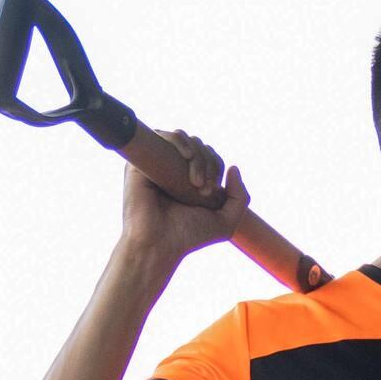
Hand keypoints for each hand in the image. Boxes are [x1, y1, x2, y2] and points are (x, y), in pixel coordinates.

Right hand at [120, 128, 250, 262]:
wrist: (158, 244)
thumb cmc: (189, 236)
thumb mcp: (226, 222)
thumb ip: (240, 197)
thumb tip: (233, 167)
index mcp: (189, 179)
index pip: (209, 157)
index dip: (217, 166)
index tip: (211, 191)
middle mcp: (172, 169)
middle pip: (198, 146)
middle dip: (208, 163)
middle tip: (203, 190)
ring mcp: (156, 163)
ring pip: (183, 139)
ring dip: (197, 155)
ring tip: (195, 183)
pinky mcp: (140, 160)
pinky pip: (161, 135)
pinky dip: (179, 140)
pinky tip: (187, 156)